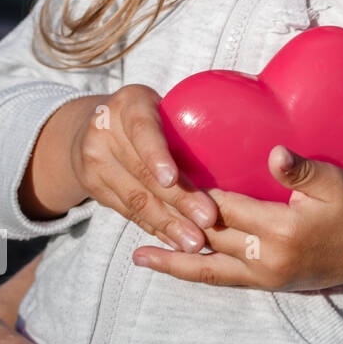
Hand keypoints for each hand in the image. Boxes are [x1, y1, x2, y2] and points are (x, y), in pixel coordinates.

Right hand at [70, 84, 218, 251]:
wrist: (86, 127)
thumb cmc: (148, 111)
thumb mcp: (162, 100)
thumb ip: (196, 110)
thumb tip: (256, 117)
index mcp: (129, 105)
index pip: (142, 130)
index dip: (156, 155)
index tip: (172, 179)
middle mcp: (104, 135)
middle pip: (142, 173)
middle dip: (177, 201)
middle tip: (207, 220)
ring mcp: (95, 166)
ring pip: (135, 200)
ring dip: (168, 224)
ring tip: (195, 242)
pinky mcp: (96, 191)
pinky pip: (130, 214)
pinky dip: (156, 229)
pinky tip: (177, 243)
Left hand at [132, 145, 342, 293]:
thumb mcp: (335, 183)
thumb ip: (302, 170)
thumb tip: (274, 152)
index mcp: (281, 229)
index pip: (226, 205)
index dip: (195, 190)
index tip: (165, 172)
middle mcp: (266, 257)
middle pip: (210, 234)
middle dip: (176, 219)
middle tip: (140, 201)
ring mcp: (264, 275)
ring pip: (207, 266)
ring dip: (172, 258)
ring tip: (137, 254)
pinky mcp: (265, 284)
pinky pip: (220, 280)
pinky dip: (192, 272)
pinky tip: (169, 264)